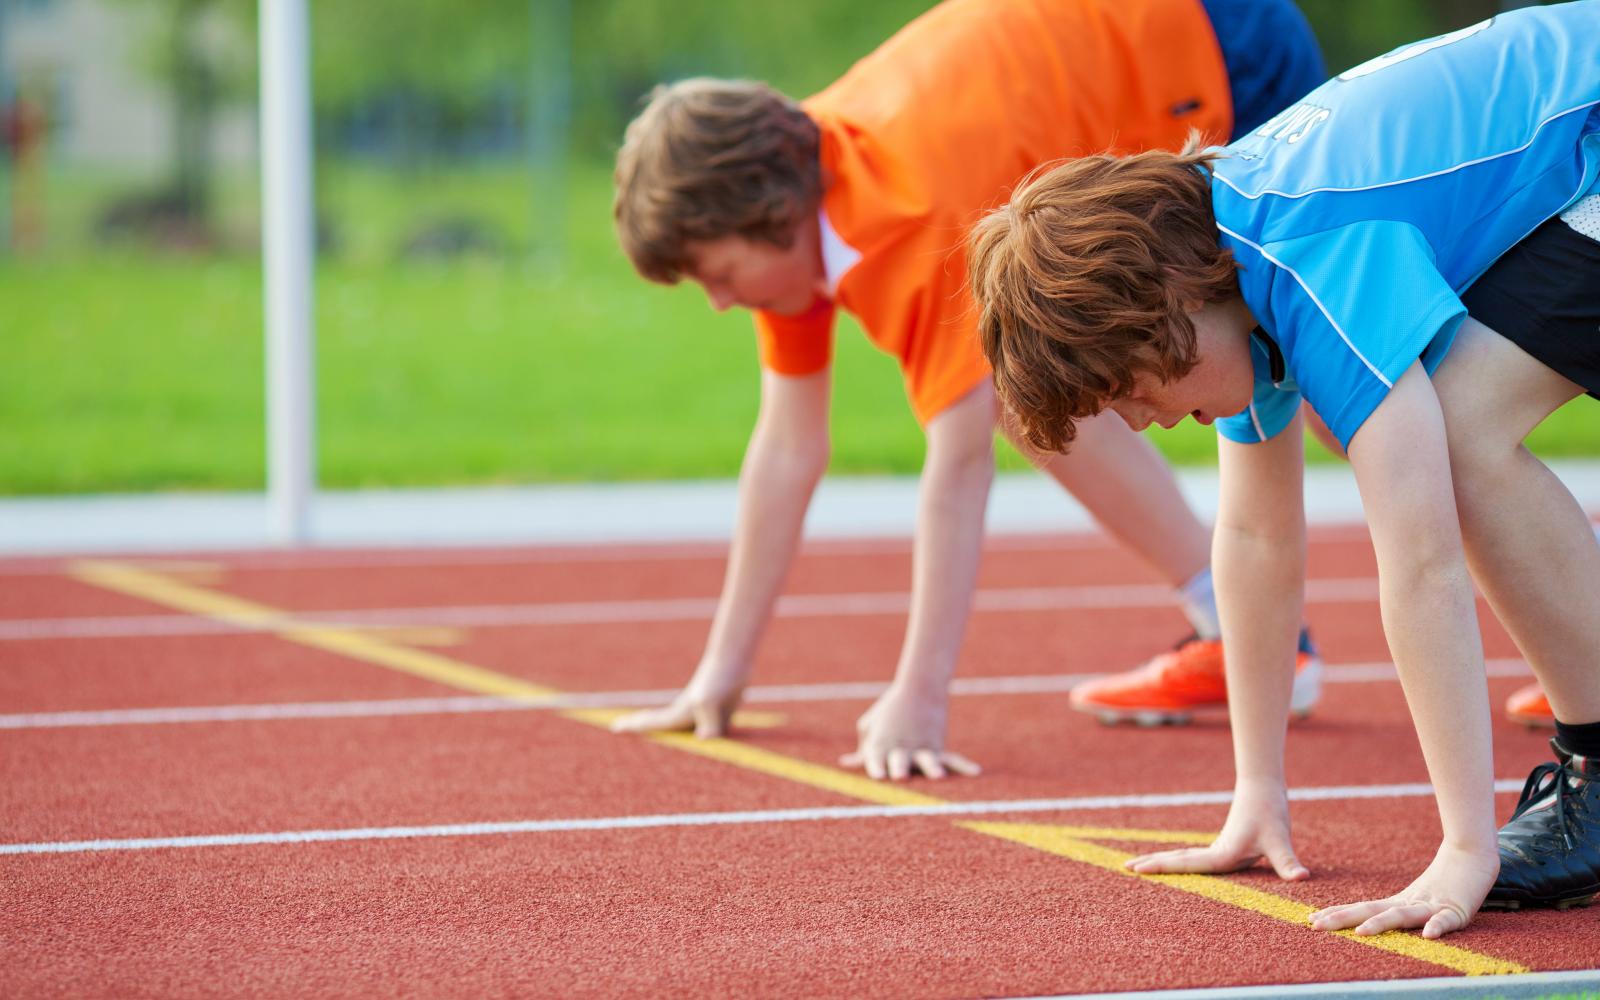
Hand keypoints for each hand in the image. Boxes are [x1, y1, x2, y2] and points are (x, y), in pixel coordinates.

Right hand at [609, 674, 743, 738]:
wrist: (733, 660)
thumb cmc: (719, 680)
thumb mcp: (710, 703)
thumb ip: (709, 723)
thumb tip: (704, 741)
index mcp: (679, 715)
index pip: (652, 725)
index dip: (634, 727)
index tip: (615, 727)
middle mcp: (687, 714)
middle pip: (659, 723)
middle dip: (641, 725)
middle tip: (619, 725)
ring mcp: (701, 713)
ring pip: (680, 726)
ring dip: (666, 729)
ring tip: (649, 725)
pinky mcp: (719, 712)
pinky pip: (705, 730)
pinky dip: (697, 734)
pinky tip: (698, 733)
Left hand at [838, 686, 980, 780]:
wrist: (919, 688)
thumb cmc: (889, 712)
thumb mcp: (870, 726)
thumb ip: (862, 749)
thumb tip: (846, 764)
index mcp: (881, 744)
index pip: (877, 758)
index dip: (876, 767)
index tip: (877, 777)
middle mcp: (902, 748)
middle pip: (900, 759)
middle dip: (900, 767)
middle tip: (901, 775)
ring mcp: (922, 748)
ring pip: (928, 760)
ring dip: (932, 768)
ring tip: (938, 777)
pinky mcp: (938, 748)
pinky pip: (953, 759)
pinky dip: (964, 766)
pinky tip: (975, 772)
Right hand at [1126, 779, 1309, 880]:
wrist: (1264, 787)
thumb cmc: (1271, 812)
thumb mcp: (1280, 840)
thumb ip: (1288, 862)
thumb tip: (1301, 878)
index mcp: (1221, 855)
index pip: (1184, 864)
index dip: (1160, 867)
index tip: (1136, 868)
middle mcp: (1215, 852)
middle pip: (1177, 860)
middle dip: (1152, 864)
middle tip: (1125, 868)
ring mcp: (1218, 849)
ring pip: (1183, 858)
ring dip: (1162, 862)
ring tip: (1141, 865)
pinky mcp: (1225, 847)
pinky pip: (1195, 858)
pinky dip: (1179, 862)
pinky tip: (1177, 864)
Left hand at [1308, 844, 1498, 938]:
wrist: (1473, 857)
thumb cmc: (1444, 883)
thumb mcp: (1416, 902)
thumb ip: (1396, 913)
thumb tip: (1371, 924)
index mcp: (1398, 903)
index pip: (1362, 909)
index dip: (1337, 914)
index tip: (1311, 919)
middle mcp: (1409, 904)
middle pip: (1371, 911)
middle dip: (1342, 918)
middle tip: (1316, 924)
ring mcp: (1432, 906)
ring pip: (1402, 915)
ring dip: (1381, 924)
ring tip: (1362, 932)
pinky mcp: (1457, 910)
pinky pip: (1446, 920)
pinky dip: (1437, 927)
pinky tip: (1428, 935)